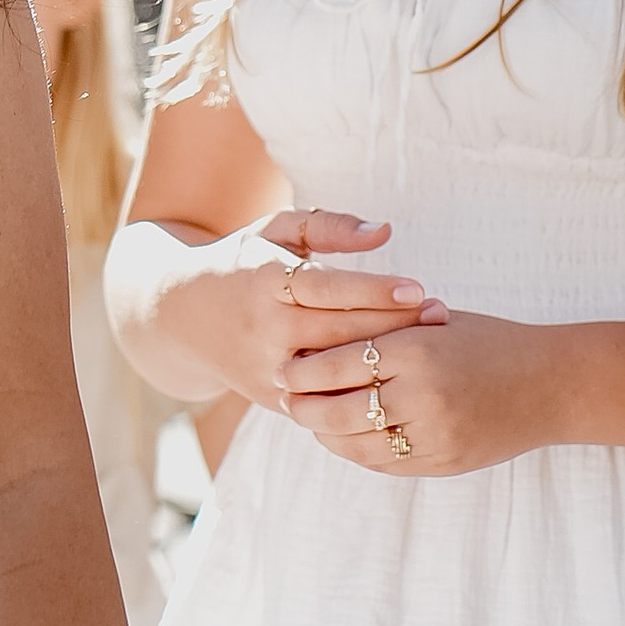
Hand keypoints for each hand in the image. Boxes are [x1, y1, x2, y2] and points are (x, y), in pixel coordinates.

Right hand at [158, 208, 444, 408]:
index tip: (419, 287)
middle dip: (395, 325)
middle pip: (340, 332)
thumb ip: (329, 226)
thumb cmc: (244, 262)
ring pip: (337, 371)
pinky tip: (403, 380)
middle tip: (441, 314)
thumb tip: (384, 232)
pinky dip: (363, 391)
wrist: (183, 316)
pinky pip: (326, 399)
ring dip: (385, 361)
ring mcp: (268, 368)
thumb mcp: (276, 231)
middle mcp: (264, 328)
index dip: (374, 289)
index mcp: (264, 281)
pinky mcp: (273, 398)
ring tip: (432, 347)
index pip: (328, 288)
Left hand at [276, 305, 555, 475]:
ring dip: (325, 434)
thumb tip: (320, 342)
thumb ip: (385, 332)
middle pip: (339, 409)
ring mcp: (434, 434)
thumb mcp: (434, 324)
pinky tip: (342, 439)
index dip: (305, 371)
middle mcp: (422, 394)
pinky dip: (356, 452)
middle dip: (304, 406)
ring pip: (357, 443)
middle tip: (284, 398)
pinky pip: (385, 463)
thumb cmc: (489, 342)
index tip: (284, 369)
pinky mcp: (444, 461)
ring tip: (308, 420)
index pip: (339, 364)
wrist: (552, 384)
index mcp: (416, 349)